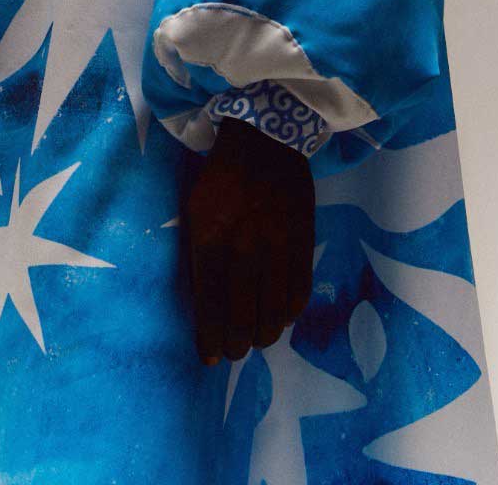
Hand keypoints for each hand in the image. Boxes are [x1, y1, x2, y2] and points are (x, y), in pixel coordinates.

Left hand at [185, 116, 315, 364]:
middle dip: (236, 344)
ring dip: (263, 334)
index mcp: (210, 238)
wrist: (266, 140)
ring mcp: (278, 247)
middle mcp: (245, 248)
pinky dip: (288, 314)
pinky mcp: (303, 243)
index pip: (210, 305)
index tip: (209, 358)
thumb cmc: (221, 177)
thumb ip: (198, 256)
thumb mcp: (194, 211)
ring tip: (254, 338)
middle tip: (233, 352)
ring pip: (273, 312)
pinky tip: (279, 317)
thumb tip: (204, 303)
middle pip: (243, 317)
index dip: (210, 338)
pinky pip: (299, 293)